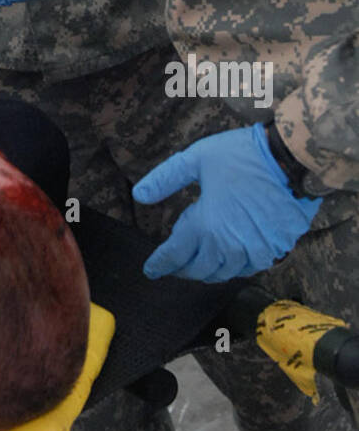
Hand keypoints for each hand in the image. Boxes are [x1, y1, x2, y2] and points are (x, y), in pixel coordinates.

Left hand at [133, 125, 322, 281]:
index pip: (175, 255)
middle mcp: (229, 246)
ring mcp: (255, 251)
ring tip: (200, 264)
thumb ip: (166, 178)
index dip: (160, 263)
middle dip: (183, 270)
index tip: (150, 269)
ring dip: (209, 271)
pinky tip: (230, 258)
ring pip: (226, 274)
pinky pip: (250, 268)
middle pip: (200, 270)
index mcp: (206, 225)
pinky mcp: (277, 249)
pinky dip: (235, 267)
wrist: (291, 160)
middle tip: (175, 266)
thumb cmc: (242, 155)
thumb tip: (139, 194)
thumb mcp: (197, 159)